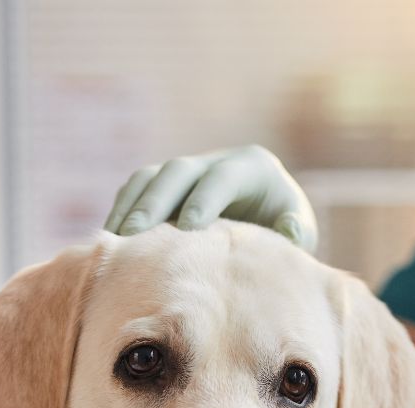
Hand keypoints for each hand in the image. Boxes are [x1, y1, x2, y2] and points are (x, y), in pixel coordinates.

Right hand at [103, 145, 317, 250]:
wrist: (273, 222)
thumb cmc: (288, 231)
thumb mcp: (301, 232)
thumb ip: (297, 233)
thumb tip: (288, 229)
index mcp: (254, 167)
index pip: (222, 178)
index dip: (202, 200)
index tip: (186, 229)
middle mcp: (218, 160)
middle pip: (178, 171)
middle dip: (155, 201)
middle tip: (134, 235)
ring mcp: (191, 170)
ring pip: (151, 176)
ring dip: (130, 205)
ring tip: (114, 239)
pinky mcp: (170, 185)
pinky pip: (139, 190)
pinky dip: (124, 210)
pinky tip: (112, 240)